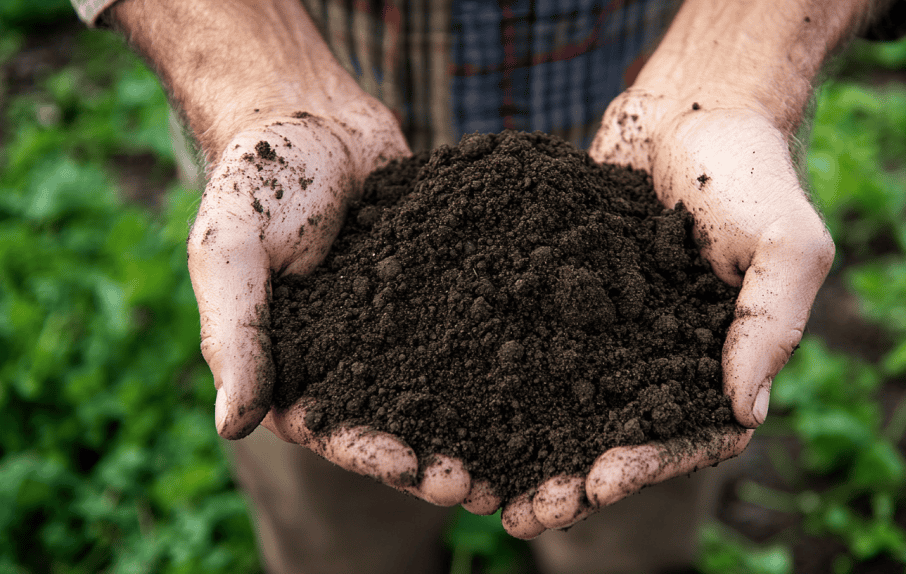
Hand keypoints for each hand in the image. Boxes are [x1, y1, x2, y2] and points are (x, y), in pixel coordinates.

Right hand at [186, 99, 496, 508]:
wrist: (314, 116)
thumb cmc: (258, 180)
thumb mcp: (231, 252)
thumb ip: (234, 335)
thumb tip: (232, 426)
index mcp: (295, 367)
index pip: (333, 430)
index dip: (374, 456)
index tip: (418, 472)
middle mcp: (353, 361)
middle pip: (398, 427)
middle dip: (438, 459)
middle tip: (483, 486)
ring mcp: (402, 331)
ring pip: (445, 391)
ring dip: (480, 428)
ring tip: (524, 460)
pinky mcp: (444, 294)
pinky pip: (475, 330)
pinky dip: (505, 356)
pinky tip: (546, 378)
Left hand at [499, 88, 832, 537]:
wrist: (691, 108)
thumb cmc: (750, 173)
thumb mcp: (786, 245)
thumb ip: (770, 325)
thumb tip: (749, 411)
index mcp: (722, 363)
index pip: (689, 437)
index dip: (645, 466)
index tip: (597, 483)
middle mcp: (665, 360)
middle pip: (621, 438)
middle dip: (575, 478)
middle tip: (527, 511)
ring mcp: (616, 333)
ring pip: (572, 406)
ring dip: (534, 449)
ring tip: (488, 486)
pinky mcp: (571, 300)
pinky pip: (539, 347)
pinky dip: (507, 381)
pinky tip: (464, 405)